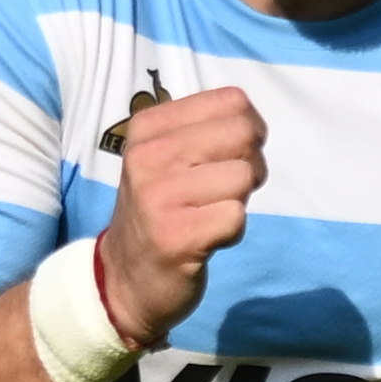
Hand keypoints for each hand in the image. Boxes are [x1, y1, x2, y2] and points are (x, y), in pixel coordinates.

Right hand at [98, 86, 263, 345]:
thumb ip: (208, 131)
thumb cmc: (161, 211)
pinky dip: (233, 232)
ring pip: (243, 176)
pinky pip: (237, 217)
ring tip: (209, 216)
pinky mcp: (176, 236)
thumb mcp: (168, 159)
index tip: (229, 157)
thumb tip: (255, 124)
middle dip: (251, 164)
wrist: (125, 279)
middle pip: (243, 134)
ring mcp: (158, 196)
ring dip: (239, 201)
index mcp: (148, 127)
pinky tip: (206, 239)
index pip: (232, 102)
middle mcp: (148, 156)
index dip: (249, 130)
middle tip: (227, 190)